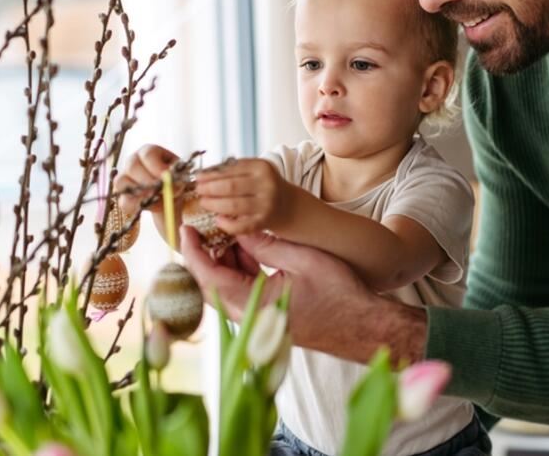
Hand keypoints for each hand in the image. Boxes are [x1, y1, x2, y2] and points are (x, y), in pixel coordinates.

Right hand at [115, 144, 180, 236]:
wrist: (170, 198)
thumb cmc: (176, 182)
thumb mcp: (181, 178)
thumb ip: (178, 179)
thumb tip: (170, 183)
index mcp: (150, 151)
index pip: (148, 155)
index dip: (157, 167)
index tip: (167, 179)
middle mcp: (133, 161)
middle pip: (132, 166)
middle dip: (149, 182)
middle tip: (162, 192)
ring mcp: (124, 176)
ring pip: (122, 182)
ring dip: (141, 193)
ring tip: (157, 198)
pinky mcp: (122, 194)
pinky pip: (123, 201)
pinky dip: (136, 206)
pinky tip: (149, 206)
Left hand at [179, 225, 426, 363]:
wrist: (362, 326)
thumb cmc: (338, 294)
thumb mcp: (300, 258)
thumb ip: (265, 245)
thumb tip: (239, 228)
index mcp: (251, 304)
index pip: (207, 276)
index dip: (193, 249)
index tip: (186, 227)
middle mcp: (247, 316)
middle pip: (211, 281)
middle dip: (207, 250)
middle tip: (206, 222)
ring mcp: (256, 318)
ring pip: (226, 284)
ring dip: (225, 258)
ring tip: (228, 228)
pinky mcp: (266, 316)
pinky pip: (243, 289)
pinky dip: (241, 268)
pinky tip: (247, 246)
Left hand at [193, 158, 292, 234]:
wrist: (288, 205)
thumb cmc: (264, 186)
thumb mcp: (255, 171)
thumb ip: (234, 171)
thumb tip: (203, 175)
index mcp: (261, 167)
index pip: (231, 169)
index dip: (211, 174)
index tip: (198, 177)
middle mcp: (266, 184)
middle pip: (231, 186)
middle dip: (210, 188)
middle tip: (198, 190)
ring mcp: (266, 204)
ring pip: (234, 205)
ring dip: (214, 204)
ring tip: (204, 203)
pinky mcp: (264, 222)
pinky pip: (242, 225)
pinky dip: (228, 224)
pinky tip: (218, 221)